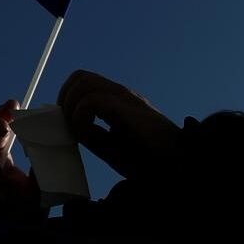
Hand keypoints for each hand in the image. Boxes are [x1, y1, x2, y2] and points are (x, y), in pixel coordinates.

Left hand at [57, 70, 181, 178]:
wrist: (179, 167)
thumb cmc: (150, 161)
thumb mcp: (113, 147)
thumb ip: (93, 134)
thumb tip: (70, 128)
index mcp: (120, 101)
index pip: (84, 83)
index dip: (68, 99)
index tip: (68, 124)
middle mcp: (122, 94)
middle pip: (80, 77)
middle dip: (65, 99)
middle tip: (68, 126)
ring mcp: (127, 99)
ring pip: (83, 82)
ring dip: (71, 106)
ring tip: (79, 131)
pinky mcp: (129, 109)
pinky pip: (92, 101)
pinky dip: (82, 118)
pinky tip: (90, 136)